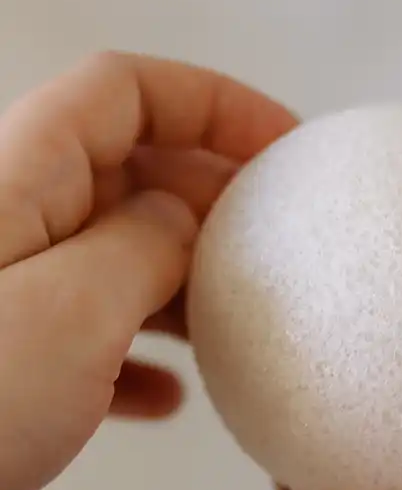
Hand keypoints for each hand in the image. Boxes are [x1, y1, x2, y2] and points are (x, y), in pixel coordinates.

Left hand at [0, 52, 294, 489]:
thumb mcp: (73, 312)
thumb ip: (143, 245)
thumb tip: (181, 216)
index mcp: (19, 174)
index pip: (126, 90)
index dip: (214, 102)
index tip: (286, 146)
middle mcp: (8, 216)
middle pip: (126, 169)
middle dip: (210, 198)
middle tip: (276, 248)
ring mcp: (2, 287)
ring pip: (109, 252)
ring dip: (180, 279)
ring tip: (234, 325)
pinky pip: (79, 327)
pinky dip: (132, 351)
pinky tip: (163, 399)